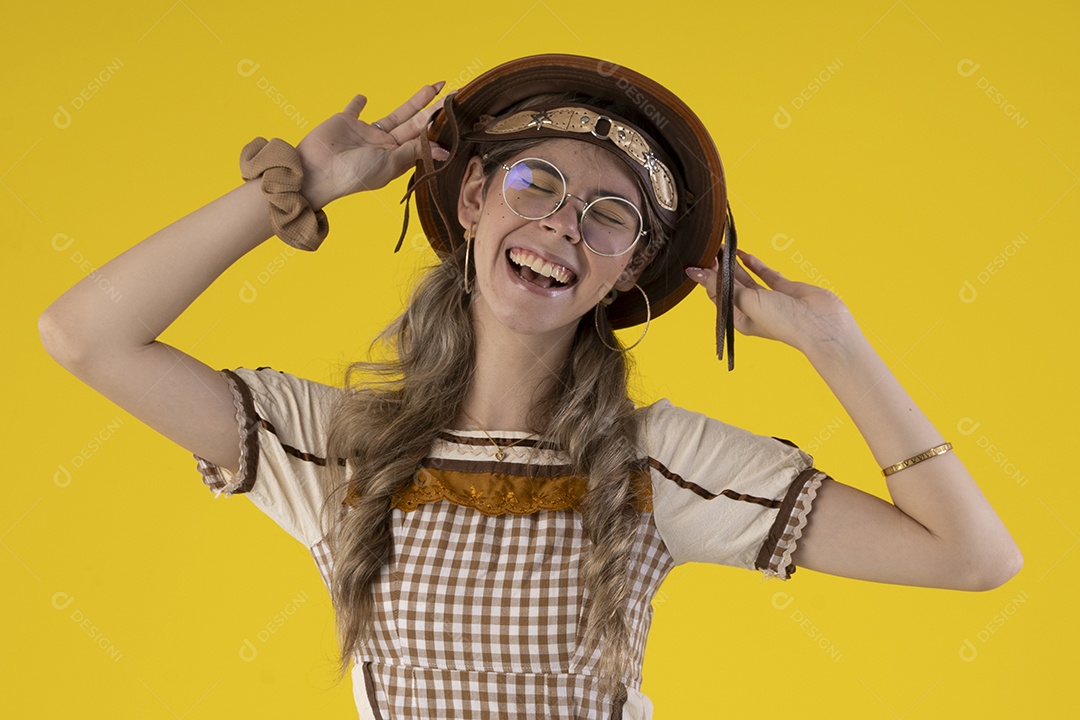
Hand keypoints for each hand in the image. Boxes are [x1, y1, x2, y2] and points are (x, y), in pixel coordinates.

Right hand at [295, 83, 448, 207]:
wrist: (317, 171)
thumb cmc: (354, 174)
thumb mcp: (389, 163)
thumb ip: (414, 151)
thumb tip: (444, 151)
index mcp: (396, 158)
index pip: (422, 141)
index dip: (437, 129)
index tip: (454, 117)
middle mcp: (384, 146)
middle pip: (413, 124)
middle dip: (432, 110)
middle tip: (450, 95)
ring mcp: (365, 133)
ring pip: (395, 114)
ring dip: (413, 102)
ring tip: (430, 88)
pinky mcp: (346, 122)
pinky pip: (354, 110)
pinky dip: (358, 103)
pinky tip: (363, 97)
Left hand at [686, 249, 855, 354]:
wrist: (821, 325)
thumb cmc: (783, 321)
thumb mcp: (745, 302)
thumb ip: (721, 285)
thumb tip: (695, 272)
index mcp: (738, 319)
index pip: (716, 296)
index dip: (706, 278)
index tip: (698, 260)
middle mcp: (752, 310)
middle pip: (729, 285)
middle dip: (717, 268)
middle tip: (707, 249)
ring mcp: (768, 299)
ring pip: (746, 278)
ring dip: (733, 264)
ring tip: (720, 247)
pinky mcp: (784, 289)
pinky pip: (765, 274)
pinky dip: (754, 264)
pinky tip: (741, 253)